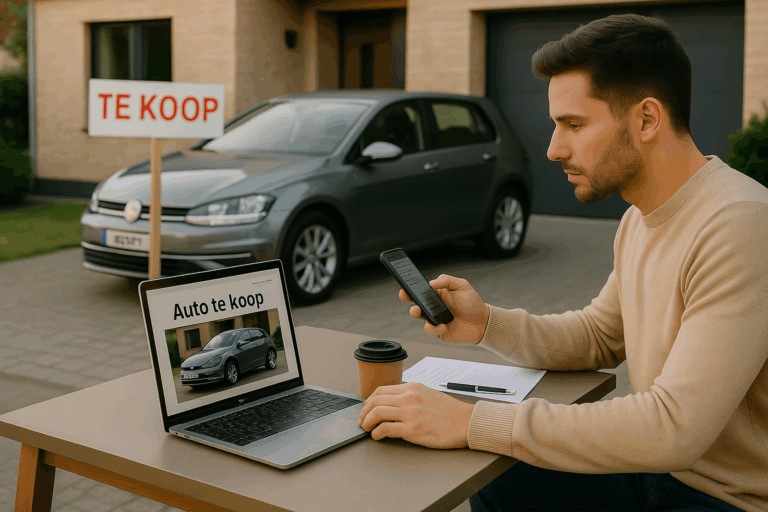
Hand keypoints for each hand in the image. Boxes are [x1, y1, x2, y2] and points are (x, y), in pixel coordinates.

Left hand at [357, 382, 474, 448]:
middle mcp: (409, 398)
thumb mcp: (428, 394)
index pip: (382, 390)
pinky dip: (376, 433)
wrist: (465, 422)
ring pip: (377, 413)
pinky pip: (385, 428)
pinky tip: (377, 436)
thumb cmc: (450, 411)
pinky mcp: (412, 429)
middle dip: (364, 411)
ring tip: (366, 428)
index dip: (369, 400)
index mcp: (412, 388)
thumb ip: (410, 396)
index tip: (366, 408)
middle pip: (375, 401)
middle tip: (362, 420)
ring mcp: (410, 413)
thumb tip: (393, 403)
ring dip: (367, 422)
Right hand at [399, 274, 489, 344]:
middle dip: (407, 299)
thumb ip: (447, 280)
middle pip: (415, 301)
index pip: (421, 290)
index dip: (410, 288)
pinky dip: (434, 327)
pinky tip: (443, 325)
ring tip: (418, 311)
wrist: (482, 323)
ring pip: (419, 316)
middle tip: (406, 297)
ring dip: (416, 313)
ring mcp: (435, 319)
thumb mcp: (463, 286)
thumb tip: (432, 282)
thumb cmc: (472, 303)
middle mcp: (434, 306)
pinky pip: (430, 329)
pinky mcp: (438, 331)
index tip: (405, 286)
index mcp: (437, 294)